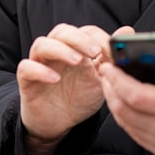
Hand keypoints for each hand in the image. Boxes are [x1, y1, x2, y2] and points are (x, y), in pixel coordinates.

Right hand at [18, 24, 109, 154]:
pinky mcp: (27, 80)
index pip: (84, 31)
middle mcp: (55, 51)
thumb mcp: (100, 78)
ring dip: (60, 49)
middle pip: (61, 31)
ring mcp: (39, 64)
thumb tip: (127, 31)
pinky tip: (54, 79)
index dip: (98, 37)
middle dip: (79, 39)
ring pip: (41, 44)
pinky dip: (39, 70)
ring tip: (77, 61)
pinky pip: (26, 68)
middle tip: (94, 51)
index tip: (111, 49)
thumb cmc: (79, 97)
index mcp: (75, 48)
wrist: (60, 124)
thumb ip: (111, 57)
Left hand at [100, 30, 154, 154]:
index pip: (139, 96)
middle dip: (111, 89)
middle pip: (126, 110)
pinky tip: (118, 99)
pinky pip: (132, 132)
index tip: (109, 66)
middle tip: (105, 70)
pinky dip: (121, 115)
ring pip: (125, 122)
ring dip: (113, 101)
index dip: (119, 81)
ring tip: (108, 82)